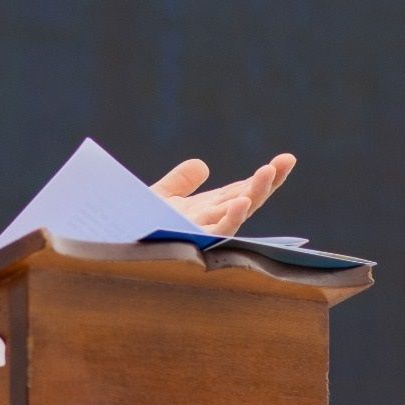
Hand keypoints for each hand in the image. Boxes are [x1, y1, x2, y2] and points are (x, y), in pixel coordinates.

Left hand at [150, 153, 295, 235]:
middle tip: (287, 161)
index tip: (285, 160)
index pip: (241, 190)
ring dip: (254, 194)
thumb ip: (181, 180)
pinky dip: (230, 219)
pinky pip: (215, 234)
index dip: (262, 177)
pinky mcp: (190, 243)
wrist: (116, 236)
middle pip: (246, 199)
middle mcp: (209, 221)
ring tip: (268, 172)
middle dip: (267, 182)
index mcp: (206, 209)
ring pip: (236, 214)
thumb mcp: (161, 195)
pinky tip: (242, 204)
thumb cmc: (137, 222)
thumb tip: (202, 165)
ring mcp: (202, 233)